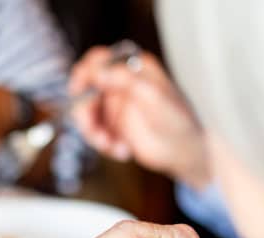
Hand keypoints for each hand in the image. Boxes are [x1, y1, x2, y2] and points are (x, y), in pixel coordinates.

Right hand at [68, 48, 210, 189]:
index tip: (77, 90)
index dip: (83, 72)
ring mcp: (115, 106)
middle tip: (94, 131)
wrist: (185, 151)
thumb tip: (97, 72)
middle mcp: (120, 84)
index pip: (98, 60)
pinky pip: (94, 133)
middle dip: (85, 114)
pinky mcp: (113, 126)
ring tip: (111, 145)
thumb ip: (124, 80)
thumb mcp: (152, 95)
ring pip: (86, 115)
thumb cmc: (177, 120)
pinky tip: (122, 150)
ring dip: (93, 133)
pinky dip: (103, 144)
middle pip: (85, 91)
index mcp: (132, 68)